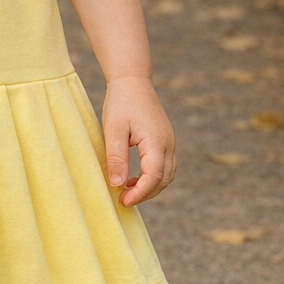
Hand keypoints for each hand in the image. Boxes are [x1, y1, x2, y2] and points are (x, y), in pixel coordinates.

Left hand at [102, 75, 175, 206]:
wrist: (132, 82)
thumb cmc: (120, 103)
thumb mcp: (113, 130)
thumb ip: (116, 157)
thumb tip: (117, 185)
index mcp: (156, 141)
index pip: (154, 176)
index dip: (140, 193)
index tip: (123, 202)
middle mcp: (168, 143)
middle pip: (164, 179)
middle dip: (145, 194)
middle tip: (123, 200)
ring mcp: (169, 142)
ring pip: (167, 174)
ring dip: (150, 187)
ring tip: (127, 192)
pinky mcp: (165, 141)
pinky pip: (164, 166)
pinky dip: (152, 177)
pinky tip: (133, 178)